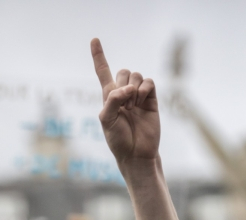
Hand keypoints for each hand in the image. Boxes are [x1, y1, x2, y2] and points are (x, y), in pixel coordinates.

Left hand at [91, 38, 159, 168]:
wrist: (136, 154)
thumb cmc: (118, 140)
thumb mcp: (106, 120)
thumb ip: (112, 100)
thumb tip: (129, 87)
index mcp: (109, 98)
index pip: (103, 72)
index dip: (99, 56)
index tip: (94, 40)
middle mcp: (124, 94)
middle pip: (123, 71)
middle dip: (122, 84)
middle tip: (123, 105)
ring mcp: (138, 96)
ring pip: (136, 75)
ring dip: (132, 89)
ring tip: (132, 107)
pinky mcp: (151, 100)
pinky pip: (148, 82)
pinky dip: (143, 89)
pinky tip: (140, 101)